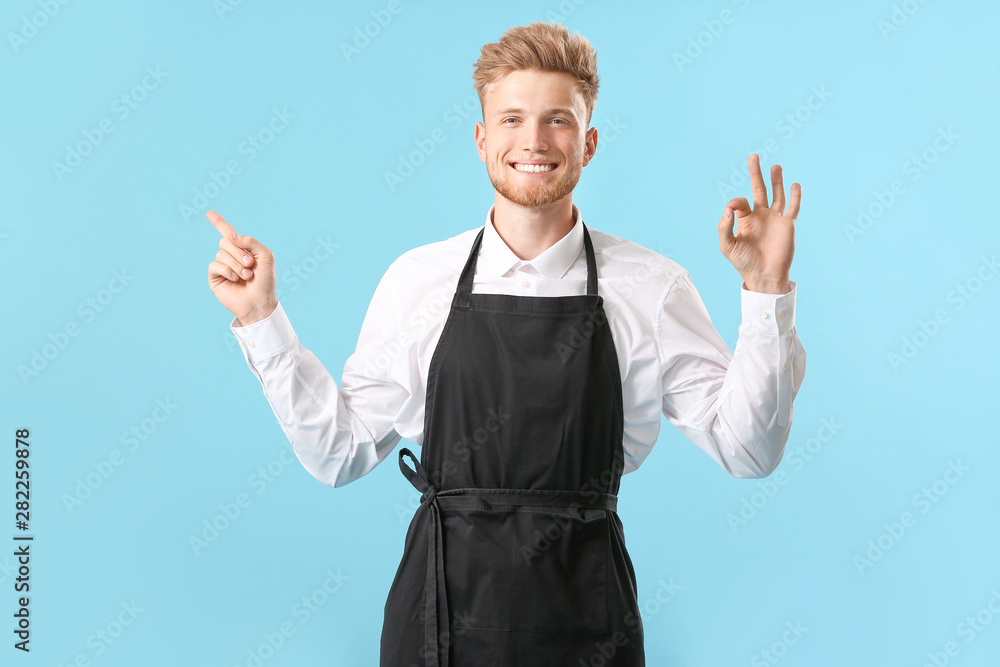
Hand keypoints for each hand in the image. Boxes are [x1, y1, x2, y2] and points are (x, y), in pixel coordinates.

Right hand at [206, 210, 277, 324]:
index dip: (219, 222)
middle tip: (250, 264)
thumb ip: (250, 241)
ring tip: (246, 276)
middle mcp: (230, 256)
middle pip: (225, 241)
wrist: (260, 301)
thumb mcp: (265, 256)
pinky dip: (228, 271)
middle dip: (239, 252)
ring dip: (236, 264)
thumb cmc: (265, 280)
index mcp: (243, 249)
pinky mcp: (215, 277)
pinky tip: (235, 280)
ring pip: (221, 253)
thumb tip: (229, 236)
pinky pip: (215, 265)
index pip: (228, 233)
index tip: (209, 213)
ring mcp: (222, 266)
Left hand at [717, 154, 800, 293]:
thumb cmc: (744, 262)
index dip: (735, 202)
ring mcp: (774, 219)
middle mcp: (760, 216)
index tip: (733, 209)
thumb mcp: (726, 245)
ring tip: (775, 166)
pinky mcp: (788, 224)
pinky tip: (794, 184)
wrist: (764, 276)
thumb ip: (724, 226)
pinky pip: (793, 207)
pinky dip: (795, 196)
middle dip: (755, 173)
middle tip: (753, 156)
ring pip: (776, 194)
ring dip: (776, 180)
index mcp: (745, 220)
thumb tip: (728, 207)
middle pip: (758, 189)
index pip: (740, 202)